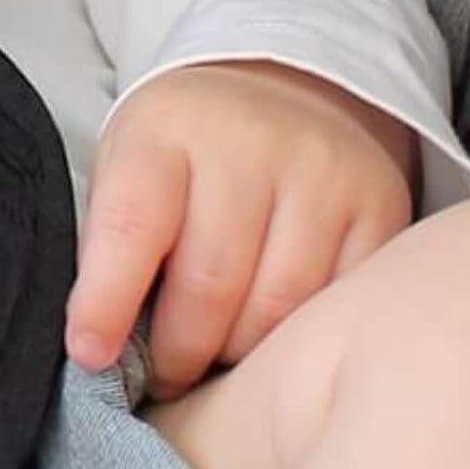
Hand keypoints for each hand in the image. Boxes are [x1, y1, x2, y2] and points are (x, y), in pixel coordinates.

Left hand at [67, 60, 416, 399]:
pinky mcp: (380, 203)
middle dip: (179, 351)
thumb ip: (111, 245)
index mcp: (165, 132)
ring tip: (216, 360)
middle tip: (165, 376)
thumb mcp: (126, 166)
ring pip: (278, 306)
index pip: (131, 224)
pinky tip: (275, 340)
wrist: (283, 92)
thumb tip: (98, 346)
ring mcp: (322, 172)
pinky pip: (340, 304)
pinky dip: (301, 339)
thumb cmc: (184, 153)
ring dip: (238, 356)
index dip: (106, 301)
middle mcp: (247, 143)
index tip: (90, 356)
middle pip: (210, 282)